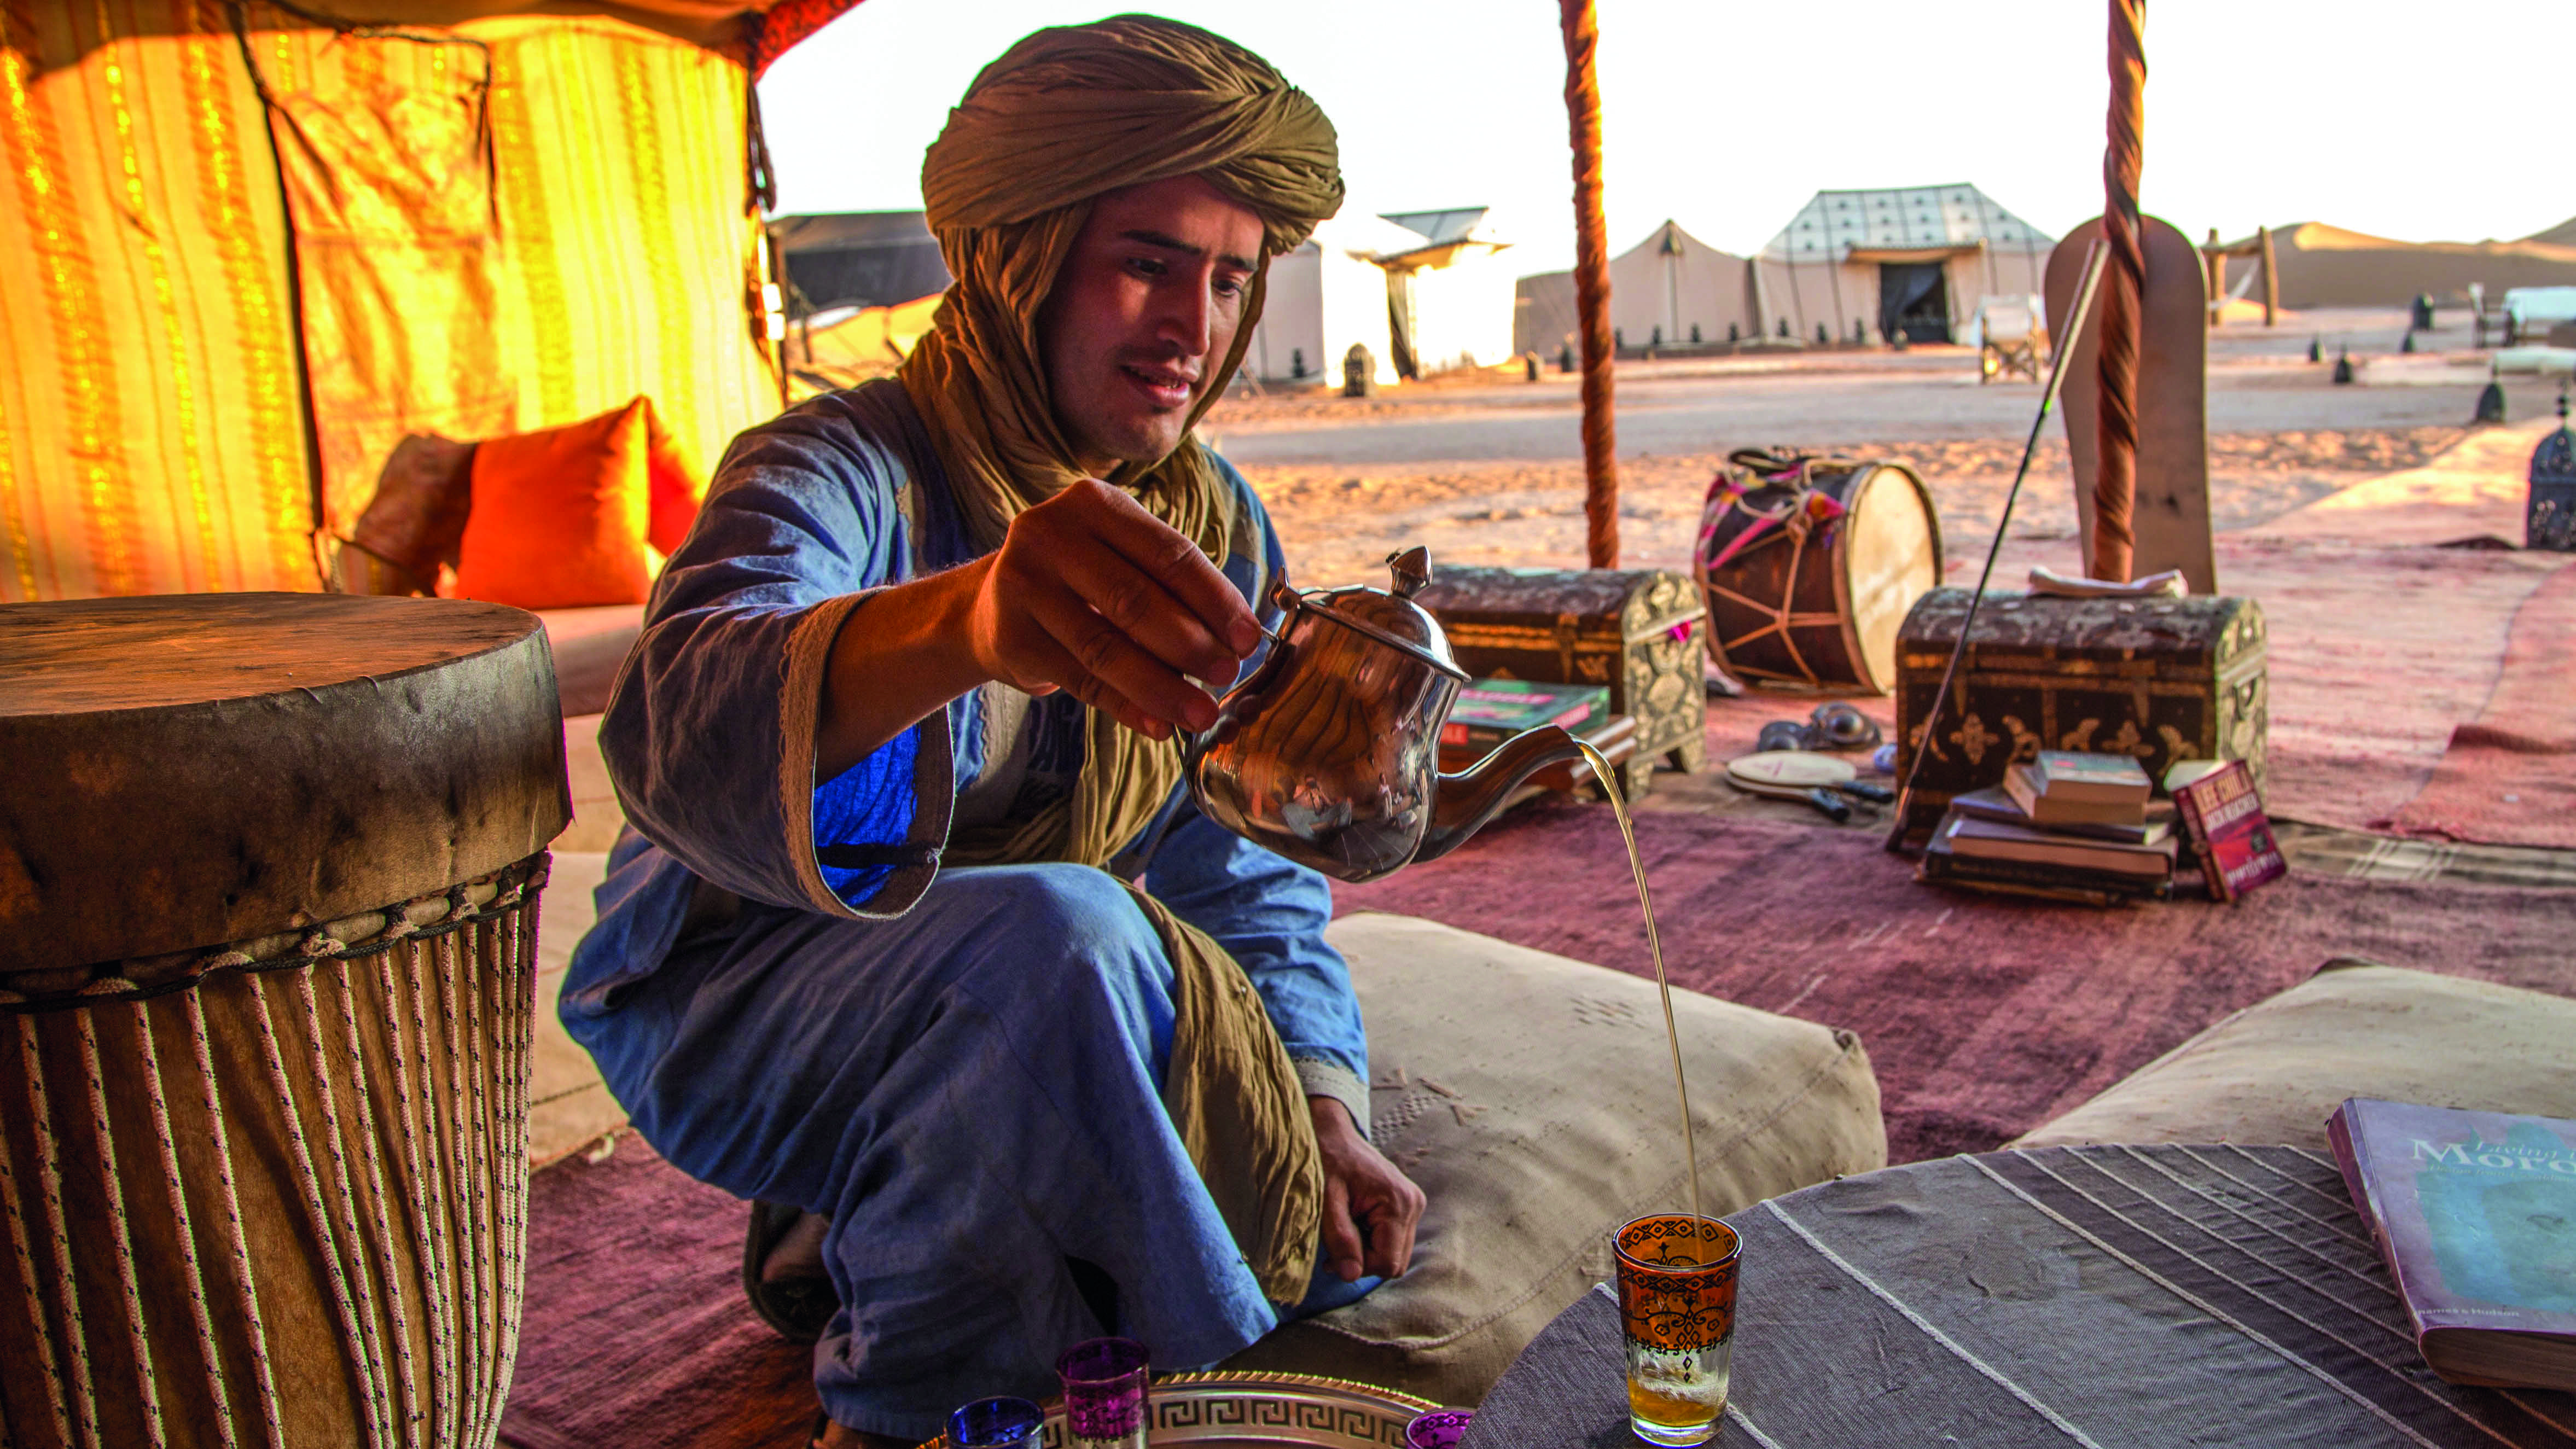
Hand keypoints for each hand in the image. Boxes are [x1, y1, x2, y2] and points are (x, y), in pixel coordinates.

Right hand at [965, 478, 1259, 740]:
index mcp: (1092, 503)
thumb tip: (1236, 641)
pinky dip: (1126, 707)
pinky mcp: (1010, 638)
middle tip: (1227, 675)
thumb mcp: (1118, 557)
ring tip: (1200, 713)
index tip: (1248, 638)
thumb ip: (1169, 586)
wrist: (989, 604)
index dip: (1214, 599)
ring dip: (1161, 686)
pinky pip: (1081, 681)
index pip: (1168, 553)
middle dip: (1190, 644)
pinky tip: (1158, 726)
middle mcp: (1050, 535)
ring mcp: (1023, 585)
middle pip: (1134, 599)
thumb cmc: (1080, 579)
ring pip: (1105, 647)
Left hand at [1311, 1096, 1426, 1282]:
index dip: (1358, 1267)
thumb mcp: (1326, 1200)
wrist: (1332, 1133)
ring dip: (1366, 1253)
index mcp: (1398, 1203)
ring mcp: (1412, 1205)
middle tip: (1333, 1249)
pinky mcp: (1406, 1206)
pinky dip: (1371, 1242)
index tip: (1331, 1258)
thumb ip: (1340, 1238)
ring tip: (1342, 1233)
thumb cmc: (1326, 1159)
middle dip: (1363, 1262)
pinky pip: (1393, 1241)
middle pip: (1395, 1263)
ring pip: (1394, 1254)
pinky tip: (1352, 1226)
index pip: (1387, 1262)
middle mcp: (1413, 1205)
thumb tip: (1351, 1276)